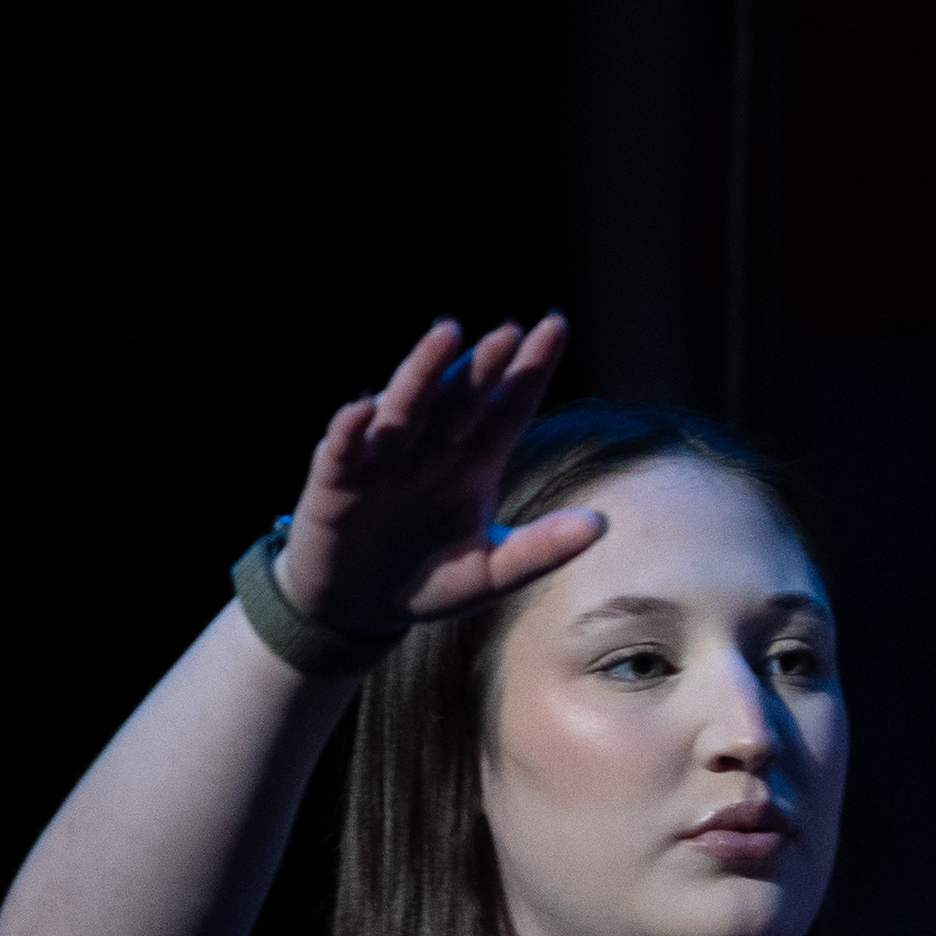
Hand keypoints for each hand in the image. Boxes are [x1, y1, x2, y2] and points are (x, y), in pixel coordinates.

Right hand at [273, 317, 602, 636]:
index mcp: (474, 461)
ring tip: (445, 336)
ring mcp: (383, 461)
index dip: (530, 369)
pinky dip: (352, 430)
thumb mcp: (493, 571)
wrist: (359, 609)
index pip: (509, 406)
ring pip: (406, 408)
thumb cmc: (431, 580)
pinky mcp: (335, 483)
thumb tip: (600, 524)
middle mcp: (431, 449)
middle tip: (509, 331)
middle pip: (462, 398)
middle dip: (484, 366)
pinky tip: (363, 409)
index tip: (556, 326)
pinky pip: (344, 451)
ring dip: (423, 373)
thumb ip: (542, 548)